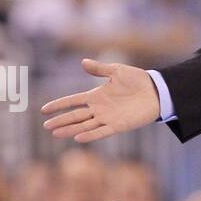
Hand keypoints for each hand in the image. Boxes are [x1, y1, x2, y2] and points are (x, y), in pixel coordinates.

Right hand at [41, 59, 161, 142]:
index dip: (59, 105)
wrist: (156, 91)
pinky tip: (78, 138)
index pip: (73, 101)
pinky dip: (90, 135)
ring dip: (70, 129)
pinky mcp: (118, 126)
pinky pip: (101, 132)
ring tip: (55, 134)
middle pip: (75, 116)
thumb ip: (99, 69)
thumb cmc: (138, 80)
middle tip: (46, 126)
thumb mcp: (117, 71)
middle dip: (60, 121)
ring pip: (84, 125)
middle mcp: (99, 109)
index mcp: (96, 95)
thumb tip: (82, 62)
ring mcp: (107, 118)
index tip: (43, 110)